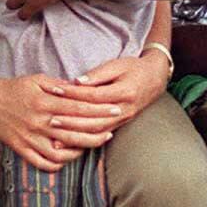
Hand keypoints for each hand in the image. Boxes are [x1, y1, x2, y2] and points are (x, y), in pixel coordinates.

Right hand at [0, 73, 115, 171]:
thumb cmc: (16, 88)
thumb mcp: (37, 79)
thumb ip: (59, 85)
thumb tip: (81, 89)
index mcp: (44, 103)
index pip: (79, 108)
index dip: (100, 110)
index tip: (115, 109)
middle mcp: (39, 123)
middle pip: (75, 131)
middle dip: (98, 130)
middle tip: (113, 128)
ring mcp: (31, 138)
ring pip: (62, 151)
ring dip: (82, 149)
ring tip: (94, 143)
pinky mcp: (22, 149)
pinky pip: (44, 162)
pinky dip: (59, 163)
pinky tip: (70, 156)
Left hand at [56, 50, 171, 132]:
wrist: (155, 79)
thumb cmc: (134, 68)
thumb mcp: (117, 65)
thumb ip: (97, 74)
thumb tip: (77, 81)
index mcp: (124, 92)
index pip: (94, 96)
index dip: (74, 93)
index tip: (56, 90)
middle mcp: (125, 109)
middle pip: (95, 119)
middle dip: (71, 121)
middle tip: (50, 119)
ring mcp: (123, 119)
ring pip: (97, 131)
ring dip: (76, 135)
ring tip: (56, 134)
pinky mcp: (120, 124)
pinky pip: (102, 135)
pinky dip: (86, 139)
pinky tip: (71, 141)